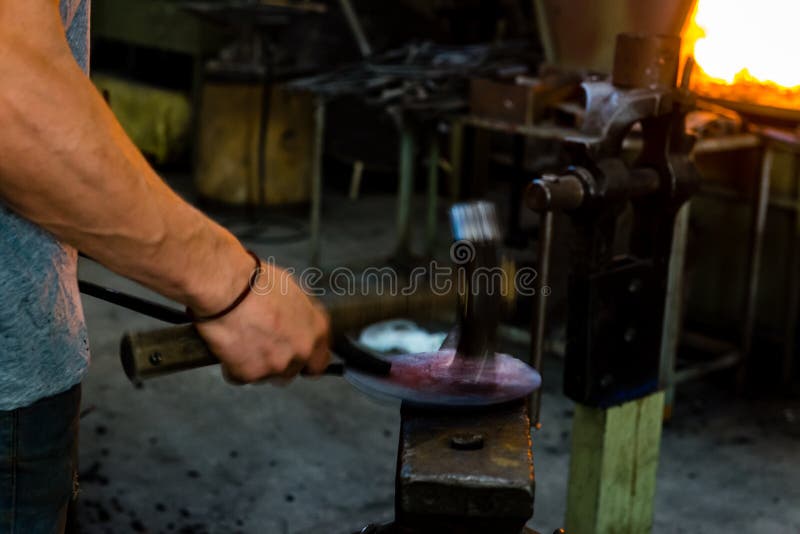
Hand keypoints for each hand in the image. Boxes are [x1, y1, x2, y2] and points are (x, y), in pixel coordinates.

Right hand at [194, 260, 329, 383]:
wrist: (227, 290)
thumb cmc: (257, 283)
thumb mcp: (294, 290)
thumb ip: (302, 314)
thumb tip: (300, 320)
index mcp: (316, 331)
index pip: (321, 360)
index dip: (307, 360)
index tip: (297, 358)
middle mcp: (301, 351)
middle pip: (292, 371)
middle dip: (278, 363)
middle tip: (261, 346)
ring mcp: (276, 365)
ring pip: (267, 376)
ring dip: (256, 365)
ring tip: (242, 342)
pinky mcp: (249, 374)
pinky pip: (239, 376)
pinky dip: (231, 366)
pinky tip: (227, 346)